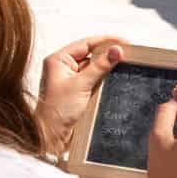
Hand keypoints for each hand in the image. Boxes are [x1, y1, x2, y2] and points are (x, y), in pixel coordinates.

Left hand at [37, 37, 123, 154]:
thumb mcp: (82, 85)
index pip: (85, 43)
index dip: (105, 41)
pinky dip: (102, 79)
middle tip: (125, 54)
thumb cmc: (56, 111)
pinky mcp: (76, 90)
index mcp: (58, 60)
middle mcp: (62, 67)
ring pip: (93, 67)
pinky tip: (112, 79)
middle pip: (90, 54)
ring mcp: (69, 79)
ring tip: (121, 66)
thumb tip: (115, 51)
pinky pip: (93, 79)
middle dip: (107, 54)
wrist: (51, 136)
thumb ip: (100, 66)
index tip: (122, 42)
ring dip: (105, 68)